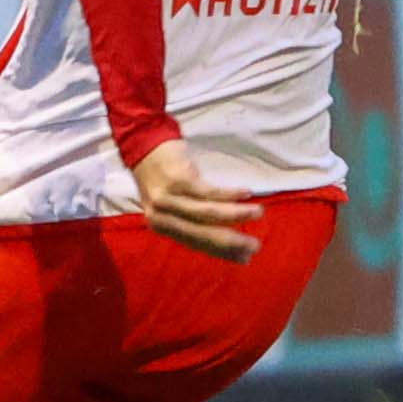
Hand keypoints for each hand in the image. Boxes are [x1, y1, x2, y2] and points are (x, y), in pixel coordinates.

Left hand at [127, 137, 261, 261]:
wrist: (144, 143)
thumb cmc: (165, 175)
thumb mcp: (174, 202)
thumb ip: (193, 220)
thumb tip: (228, 240)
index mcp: (162, 226)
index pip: (197, 244)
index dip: (223, 252)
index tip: (246, 258)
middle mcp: (162, 216)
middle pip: (203, 233)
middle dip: (232, 241)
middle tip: (255, 245)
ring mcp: (168, 199)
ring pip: (208, 213)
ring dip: (237, 214)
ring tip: (258, 213)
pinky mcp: (177, 180)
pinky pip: (208, 192)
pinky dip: (229, 194)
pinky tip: (245, 193)